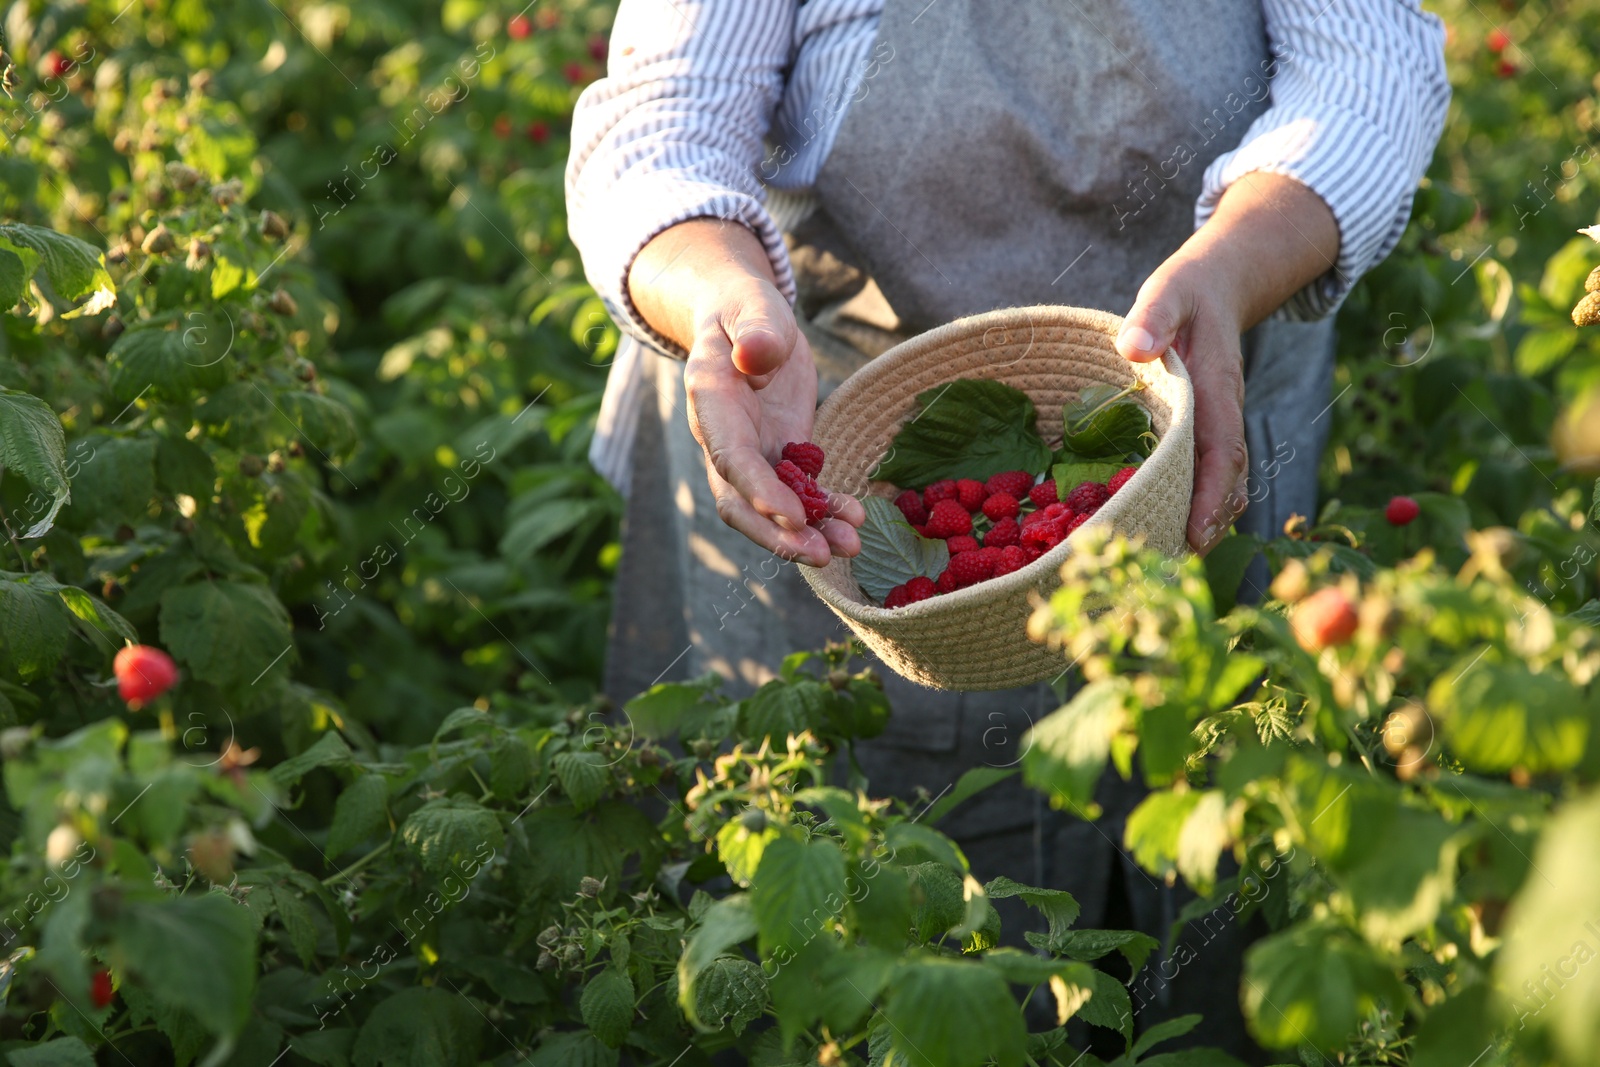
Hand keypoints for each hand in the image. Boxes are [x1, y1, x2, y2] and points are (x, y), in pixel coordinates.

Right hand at [629, 218, 864, 567]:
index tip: (795, 516)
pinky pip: (800, 494)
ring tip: (851, 545)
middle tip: (821, 555)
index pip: (730, 459)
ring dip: (809, 533)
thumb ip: (756, 331)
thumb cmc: (746, 308)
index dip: (759, 493)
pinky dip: (826, 510)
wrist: (744, 319)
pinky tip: (857, 518)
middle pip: (741, 503)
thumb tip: (754, 356)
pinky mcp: (780, 456)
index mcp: (712, 403)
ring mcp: (753, 454)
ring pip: (771, 509)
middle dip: (779, 535)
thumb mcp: (753, 307)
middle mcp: (726, 439)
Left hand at [1114, 172, 1340, 554]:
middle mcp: (1224, 414)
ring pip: (1221, 481)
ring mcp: (1218, 423)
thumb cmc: (1187, 290)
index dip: (1210, 496)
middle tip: (1177, 561)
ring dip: (1205, 518)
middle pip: (1226, 480)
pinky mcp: (1206, 426)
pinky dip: (1197, 500)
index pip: (1221, 453)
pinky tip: (1172, 525)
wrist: (1218, 283)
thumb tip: (1133, 348)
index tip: (1195, 533)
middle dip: (1210, 522)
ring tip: (1173, 557)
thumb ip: (1153, 316)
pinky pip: (1208, 470)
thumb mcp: (1167, 292)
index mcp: (1218, 390)